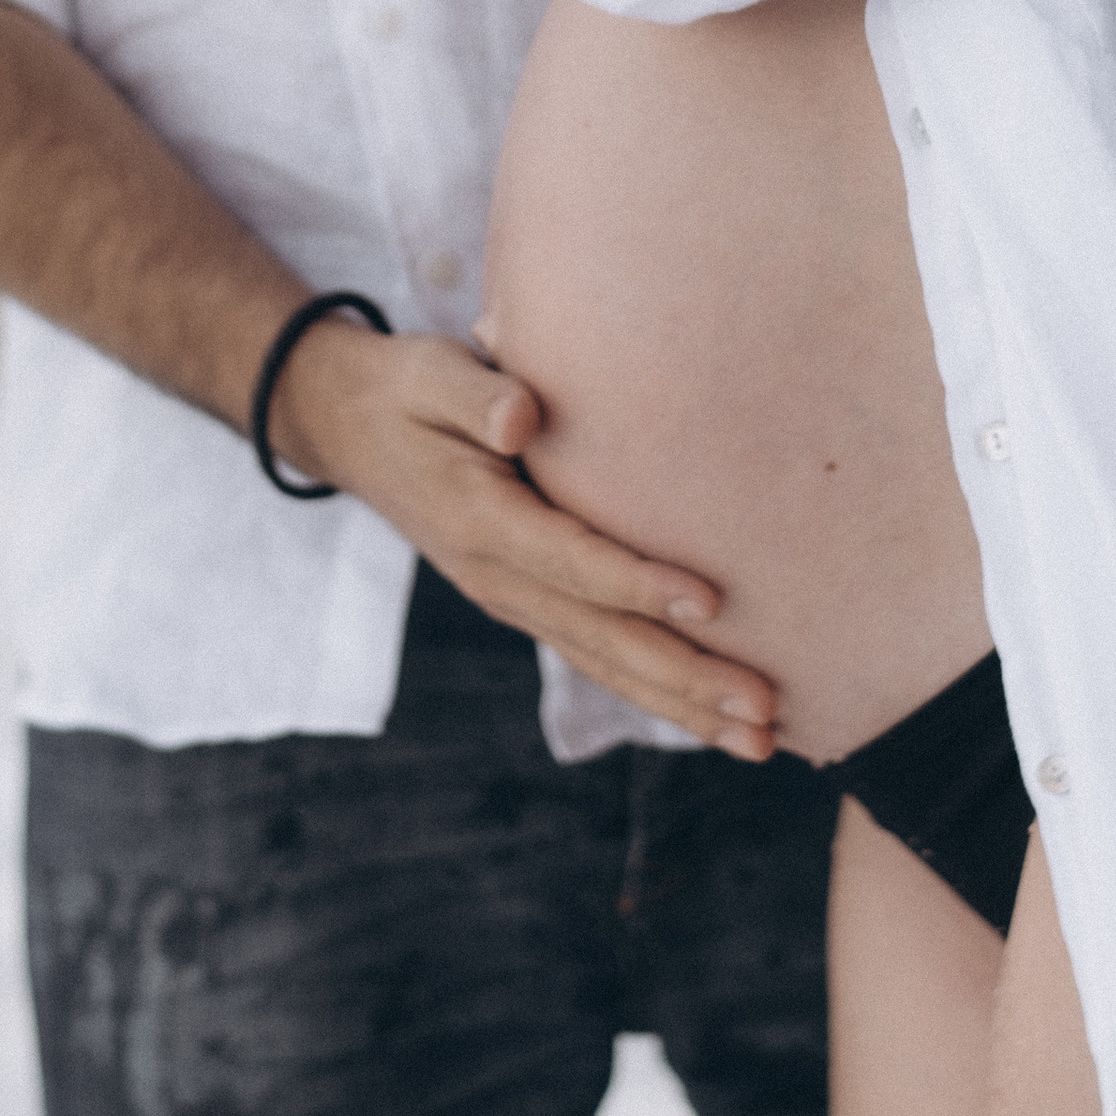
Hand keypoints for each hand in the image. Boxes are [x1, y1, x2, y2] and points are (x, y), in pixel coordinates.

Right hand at [271, 320, 779, 754]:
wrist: (350, 431)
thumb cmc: (406, 392)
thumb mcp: (429, 375)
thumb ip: (476, 394)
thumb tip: (520, 416)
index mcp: (480, 521)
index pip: (572, 561)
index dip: (639, 584)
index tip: (712, 601)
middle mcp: (498, 578)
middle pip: (602, 639)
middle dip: (686, 680)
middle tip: (765, 712)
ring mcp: (512, 600)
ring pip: (605, 664)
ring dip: (684, 706)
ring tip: (761, 741)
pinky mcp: (529, 602)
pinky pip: (598, 656)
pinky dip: (657, 691)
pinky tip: (713, 716)